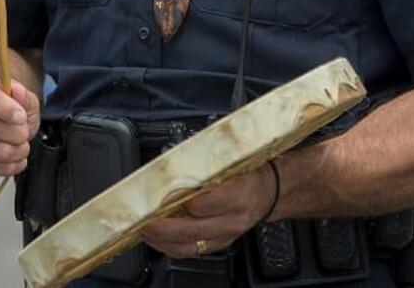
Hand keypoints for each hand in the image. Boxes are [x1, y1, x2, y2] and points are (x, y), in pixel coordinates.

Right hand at [0, 76, 40, 175]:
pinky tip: (15, 159)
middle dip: (18, 135)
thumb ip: (24, 96)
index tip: (22, 117)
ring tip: (22, 147)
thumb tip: (18, 91)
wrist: (4, 122)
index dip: (8, 110)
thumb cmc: (14, 109)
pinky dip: (8, 167)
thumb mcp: (26, 99)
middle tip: (25, 134)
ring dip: (16, 153)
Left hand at [139, 166, 273, 257]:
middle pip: (192, 229)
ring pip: (189, 246)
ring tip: (146, 233)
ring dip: (163, 242)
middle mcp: (232, 219)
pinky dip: (172, 247)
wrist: (268, 192)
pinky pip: (192, 251)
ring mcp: (226, 235)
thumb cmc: (248, 174)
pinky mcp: (220, 244)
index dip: (181, 202)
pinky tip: (160, 240)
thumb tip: (172, 167)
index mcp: (237, 195)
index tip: (163, 197)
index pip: (204, 204)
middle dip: (163, 229)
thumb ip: (203, 168)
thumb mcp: (229, 163)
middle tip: (145, 222)